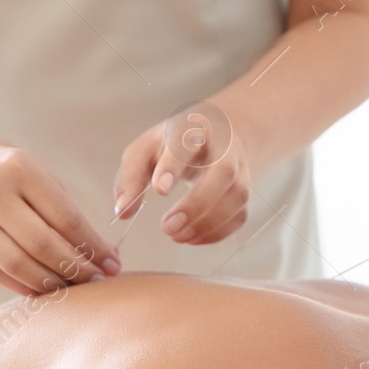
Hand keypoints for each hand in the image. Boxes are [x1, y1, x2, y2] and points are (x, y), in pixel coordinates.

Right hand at [0, 129, 119, 295]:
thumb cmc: (4, 169)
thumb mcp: (35, 173)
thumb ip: (63, 210)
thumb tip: (101, 253)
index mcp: (20, 170)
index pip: (66, 218)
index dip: (93, 246)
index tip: (113, 262)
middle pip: (43, 244)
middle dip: (77, 268)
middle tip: (99, 279)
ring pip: (18, 263)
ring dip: (51, 282)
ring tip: (74, 287)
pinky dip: (23, 285)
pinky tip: (45, 290)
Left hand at [112, 102, 251, 245]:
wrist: (219, 135)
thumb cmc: (174, 145)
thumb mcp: (146, 150)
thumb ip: (130, 177)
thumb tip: (123, 212)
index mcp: (192, 130)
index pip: (186, 143)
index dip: (173, 166)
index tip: (160, 190)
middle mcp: (223, 147)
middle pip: (222, 172)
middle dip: (197, 203)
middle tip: (168, 227)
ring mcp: (240, 170)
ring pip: (237, 196)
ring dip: (208, 223)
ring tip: (176, 236)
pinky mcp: (246, 192)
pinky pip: (240, 215)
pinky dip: (217, 233)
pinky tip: (192, 238)